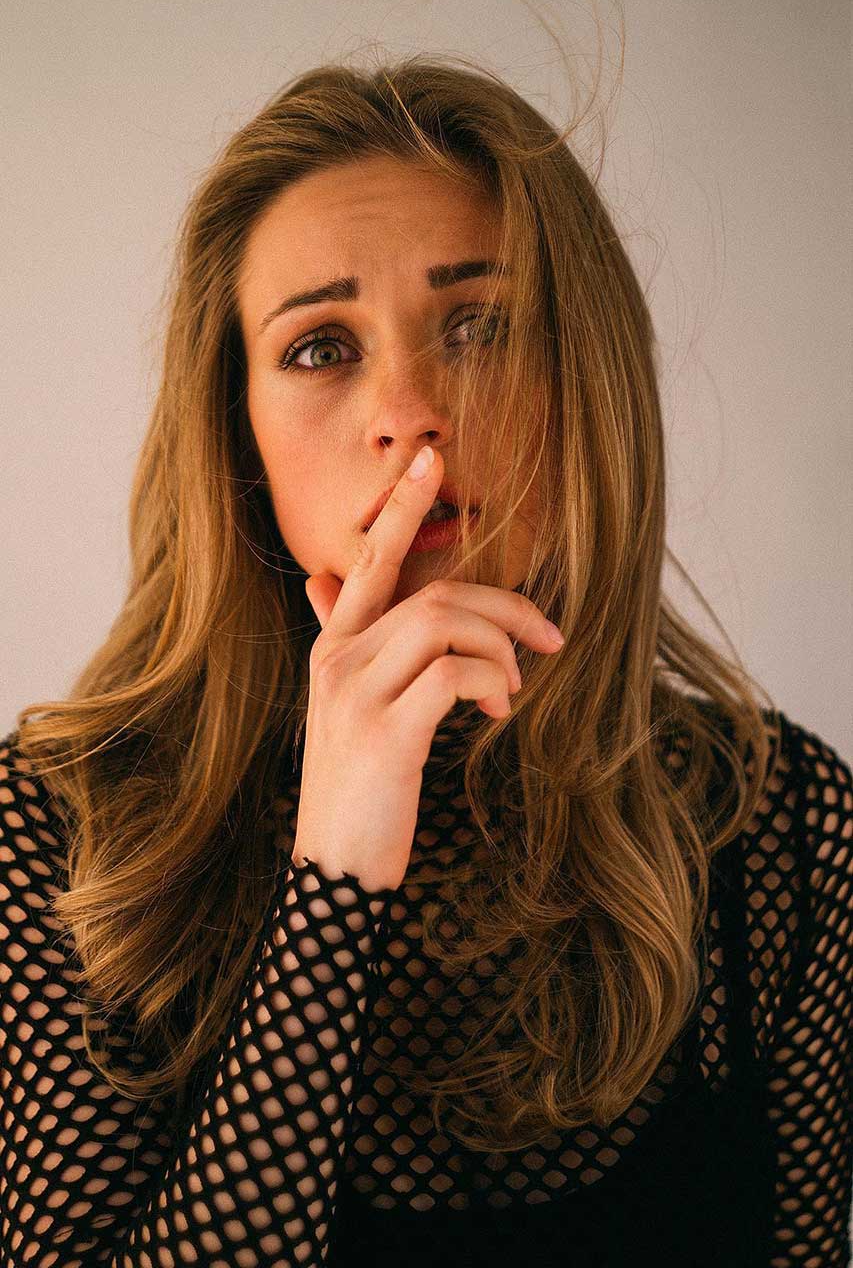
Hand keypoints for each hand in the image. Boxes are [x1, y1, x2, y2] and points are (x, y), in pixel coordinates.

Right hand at [293, 446, 564, 891]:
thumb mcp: (343, 706)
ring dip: (502, 650)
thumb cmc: (356, 786)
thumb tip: (323, 581)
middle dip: (506, 606)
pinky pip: (455, 675)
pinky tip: (497, 715)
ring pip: (446, 623)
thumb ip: (340, 637)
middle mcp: (338, 659)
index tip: (431, 459)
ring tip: (514, 692)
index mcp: (335, 648)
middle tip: (550, 640)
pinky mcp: (384, 733)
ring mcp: (355, 693)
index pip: (369, 560)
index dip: (401, 507)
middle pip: (434, 593)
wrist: (334, 871)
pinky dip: (491, 686)